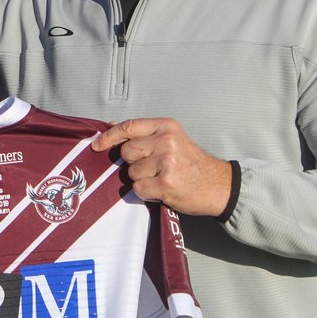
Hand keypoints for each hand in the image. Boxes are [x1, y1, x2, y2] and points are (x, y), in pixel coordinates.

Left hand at [92, 118, 231, 215]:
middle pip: (126, 152)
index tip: (97, 145)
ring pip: (131, 173)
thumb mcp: (172, 138)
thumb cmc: (193, 163)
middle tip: (153, 168)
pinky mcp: (165, 183)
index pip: (128, 127)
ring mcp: (166, 162)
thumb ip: (144, 133)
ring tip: (162, 178)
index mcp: (166, 127)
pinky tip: (162, 190)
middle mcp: (166, 141)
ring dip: (142, 179)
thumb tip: (113, 125)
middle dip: (133, 163)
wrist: (219, 185)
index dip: (108, 136)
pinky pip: (138, 189)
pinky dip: (147, 193)